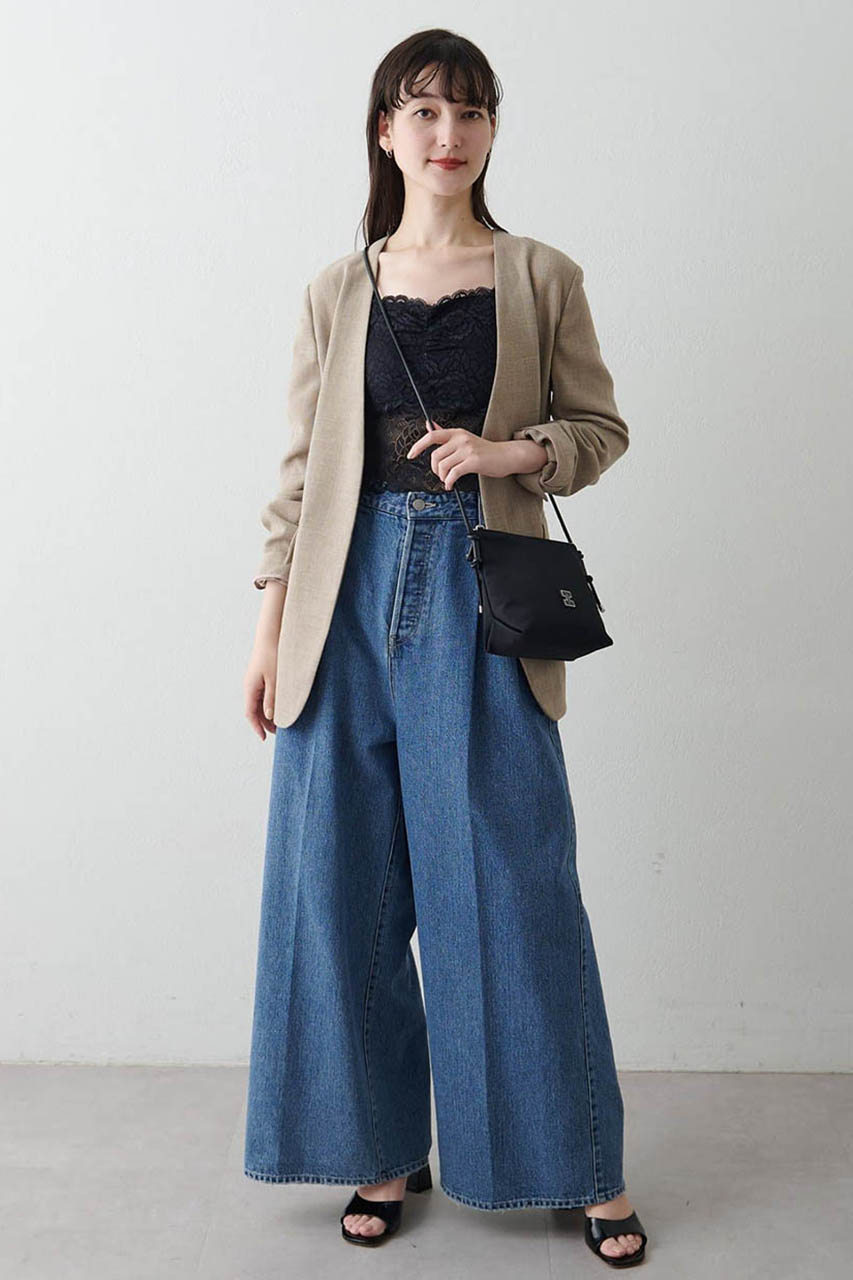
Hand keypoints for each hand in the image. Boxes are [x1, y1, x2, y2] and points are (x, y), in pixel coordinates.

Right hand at [244, 638, 278, 740]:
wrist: (271, 634)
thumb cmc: (274, 655)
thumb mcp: (276, 680)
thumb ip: (273, 699)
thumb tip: (270, 717)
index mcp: (250, 688)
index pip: (251, 714)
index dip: (257, 727)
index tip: (265, 738)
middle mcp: (249, 685)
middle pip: (255, 710)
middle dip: (264, 723)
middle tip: (278, 732)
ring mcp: (254, 680)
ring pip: (259, 702)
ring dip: (268, 713)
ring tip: (281, 721)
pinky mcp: (260, 675)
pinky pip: (263, 694)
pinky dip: (270, 703)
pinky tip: (280, 706)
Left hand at [406, 424, 533, 489]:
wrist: (506, 455)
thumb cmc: (485, 450)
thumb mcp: (464, 439)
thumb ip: (446, 435)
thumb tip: (429, 426)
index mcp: (457, 432)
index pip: (432, 436)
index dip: (418, 446)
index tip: (410, 455)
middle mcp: (461, 438)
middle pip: (435, 456)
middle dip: (435, 469)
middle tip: (441, 475)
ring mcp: (467, 449)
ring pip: (443, 466)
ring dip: (443, 477)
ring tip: (448, 480)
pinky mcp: (473, 461)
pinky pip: (453, 474)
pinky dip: (449, 482)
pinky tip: (451, 485)